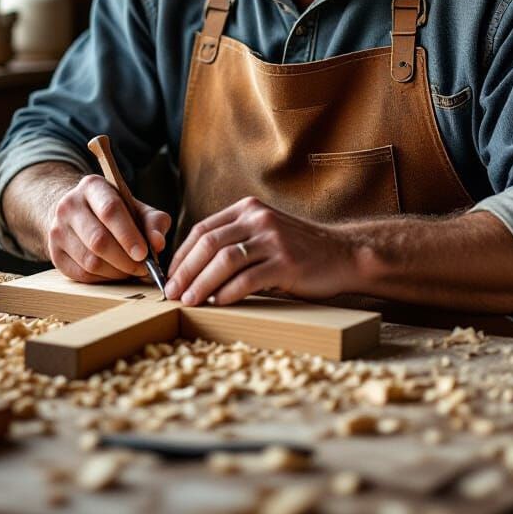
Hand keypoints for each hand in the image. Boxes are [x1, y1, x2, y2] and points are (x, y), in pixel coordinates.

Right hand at [46, 174, 170, 282]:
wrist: (79, 213)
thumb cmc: (115, 212)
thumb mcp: (137, 208)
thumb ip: (153, 222)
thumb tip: (158, 243)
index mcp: (92, 186)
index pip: (110, 210)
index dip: (128, 235)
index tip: (144, 254)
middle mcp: (69, 205)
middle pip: (98, 240)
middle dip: (125, 260)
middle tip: (143, 268)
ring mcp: (57, 230)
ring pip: (90, 261)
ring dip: (116, 272)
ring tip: (132, 271)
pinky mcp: (54, 253)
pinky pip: (81, 274)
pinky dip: (103, 279)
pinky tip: (115, 273)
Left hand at [164, 197, 354, 305]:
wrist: (343, 255)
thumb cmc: (299, 250)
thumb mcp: (264, 234)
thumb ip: (235, 240)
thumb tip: (193, 269)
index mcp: (247, 209)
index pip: (203, 230)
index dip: (181, 255)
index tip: (168, 277)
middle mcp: (258, 219)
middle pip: (209, 243)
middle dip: (185, 271)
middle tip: (171, 292)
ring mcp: (273, 239)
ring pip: (224, 260)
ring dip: (201, 284)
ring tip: (188, 301)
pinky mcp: (286, 262)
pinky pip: (248, 278)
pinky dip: (228, 293)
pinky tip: (218, 304)